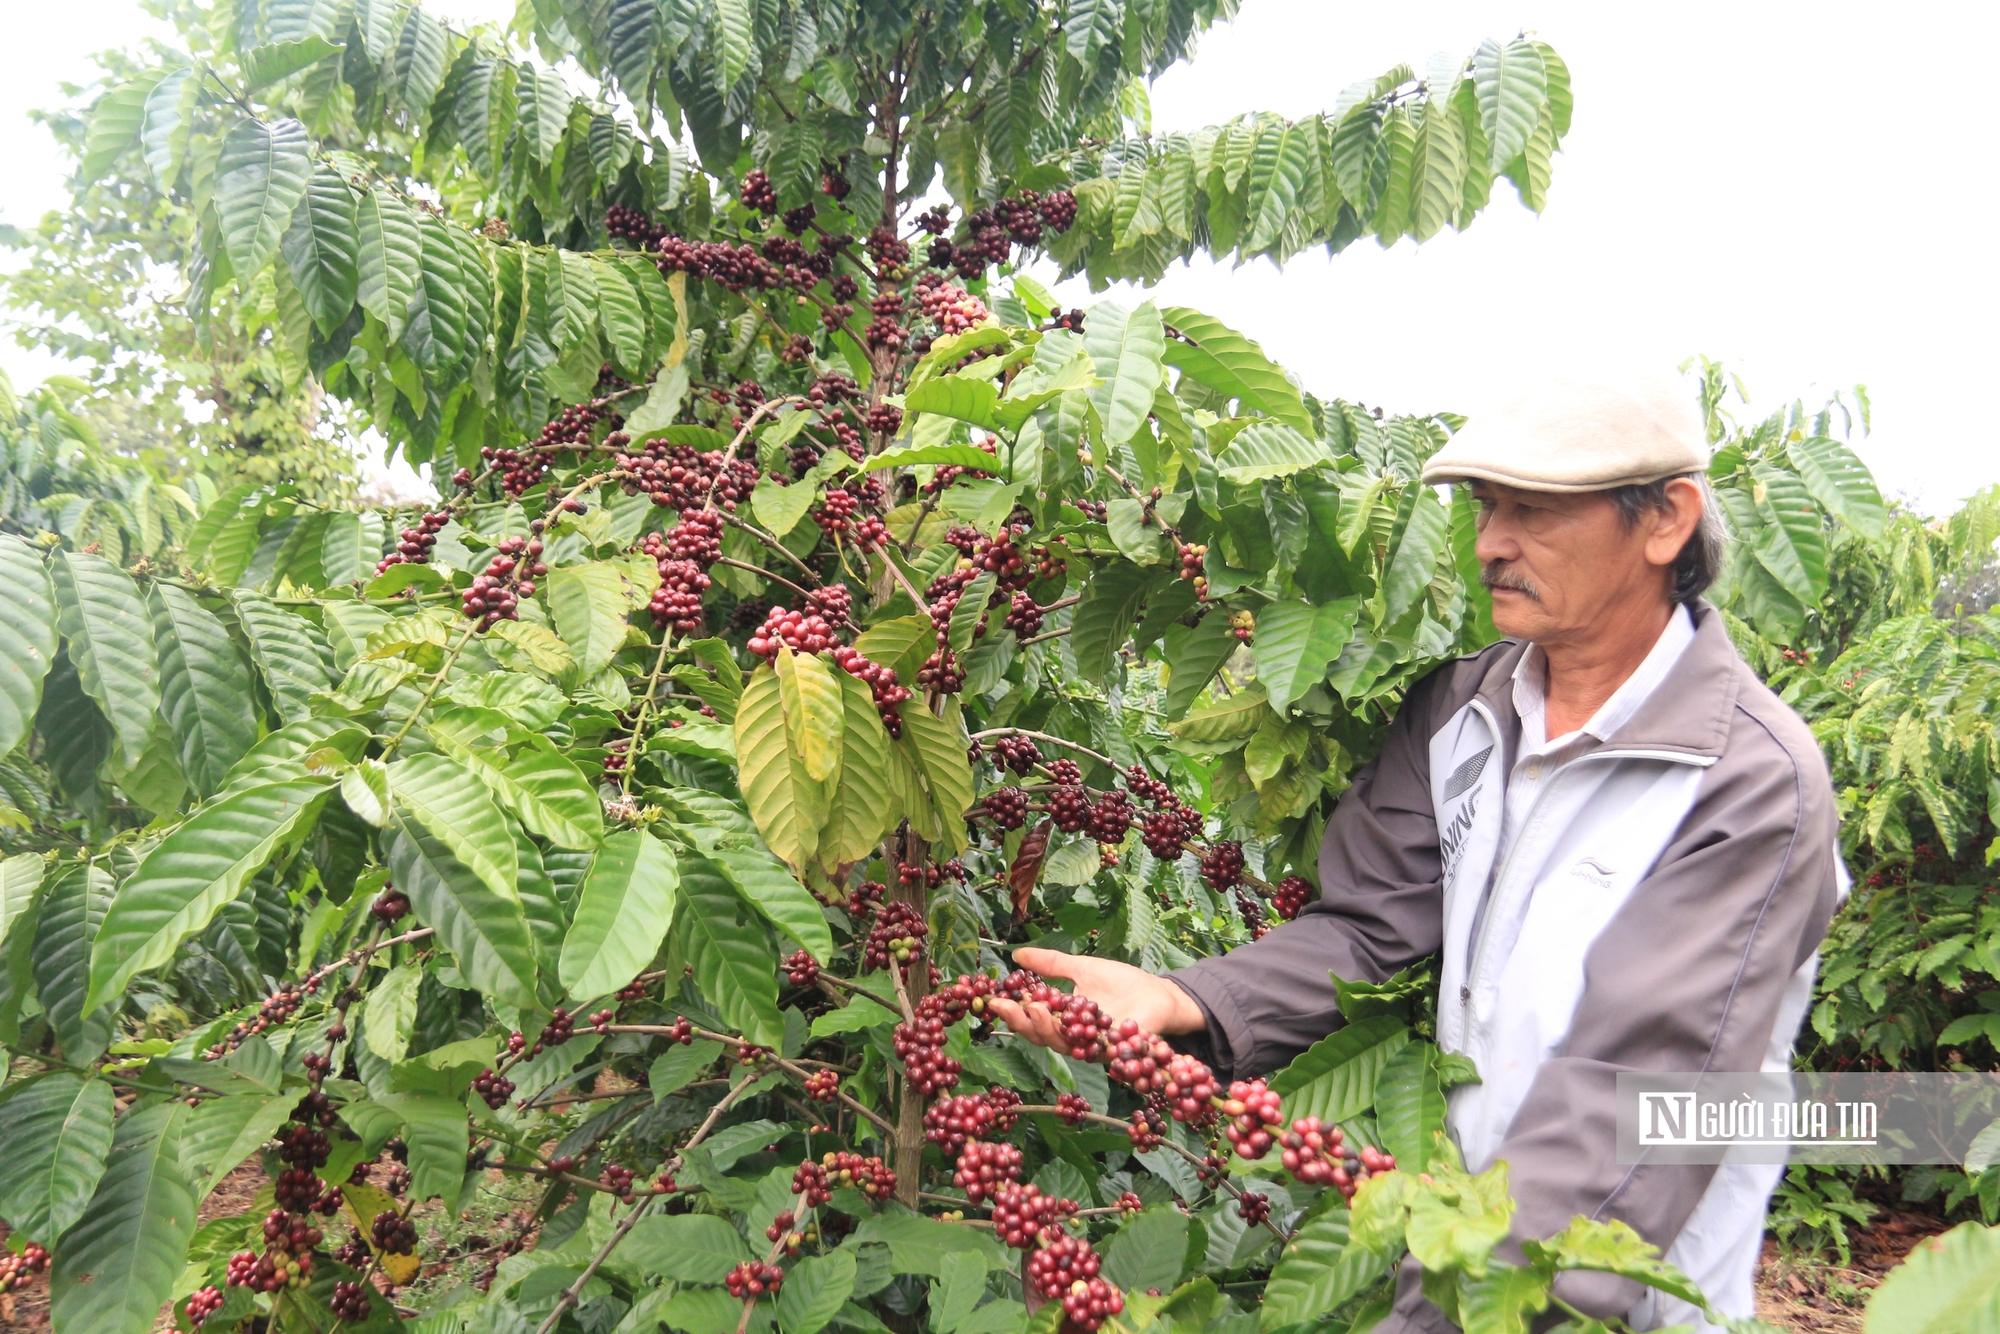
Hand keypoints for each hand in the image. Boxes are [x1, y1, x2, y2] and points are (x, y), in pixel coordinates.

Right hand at [987, 947, 1205, 1053]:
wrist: (1159, 994)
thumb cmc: (1122, 983)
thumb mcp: (1082, 968)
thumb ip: (1051, 965)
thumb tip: (1016, 955)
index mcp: (1064, 1020)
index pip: (1032, 1023)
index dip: (1012, 1013)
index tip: (994, 999)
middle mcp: (1075, 1039)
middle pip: (1043, 1038)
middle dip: (1023, 1023)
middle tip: (1009, 1006)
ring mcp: (1095, 1047)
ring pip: (1064, 1045)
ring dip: (1047, 1028)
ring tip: (1036, 1007)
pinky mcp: (1117, 1050)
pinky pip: (1098, 1049)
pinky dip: (1085, 1038)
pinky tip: (1073, 1022)